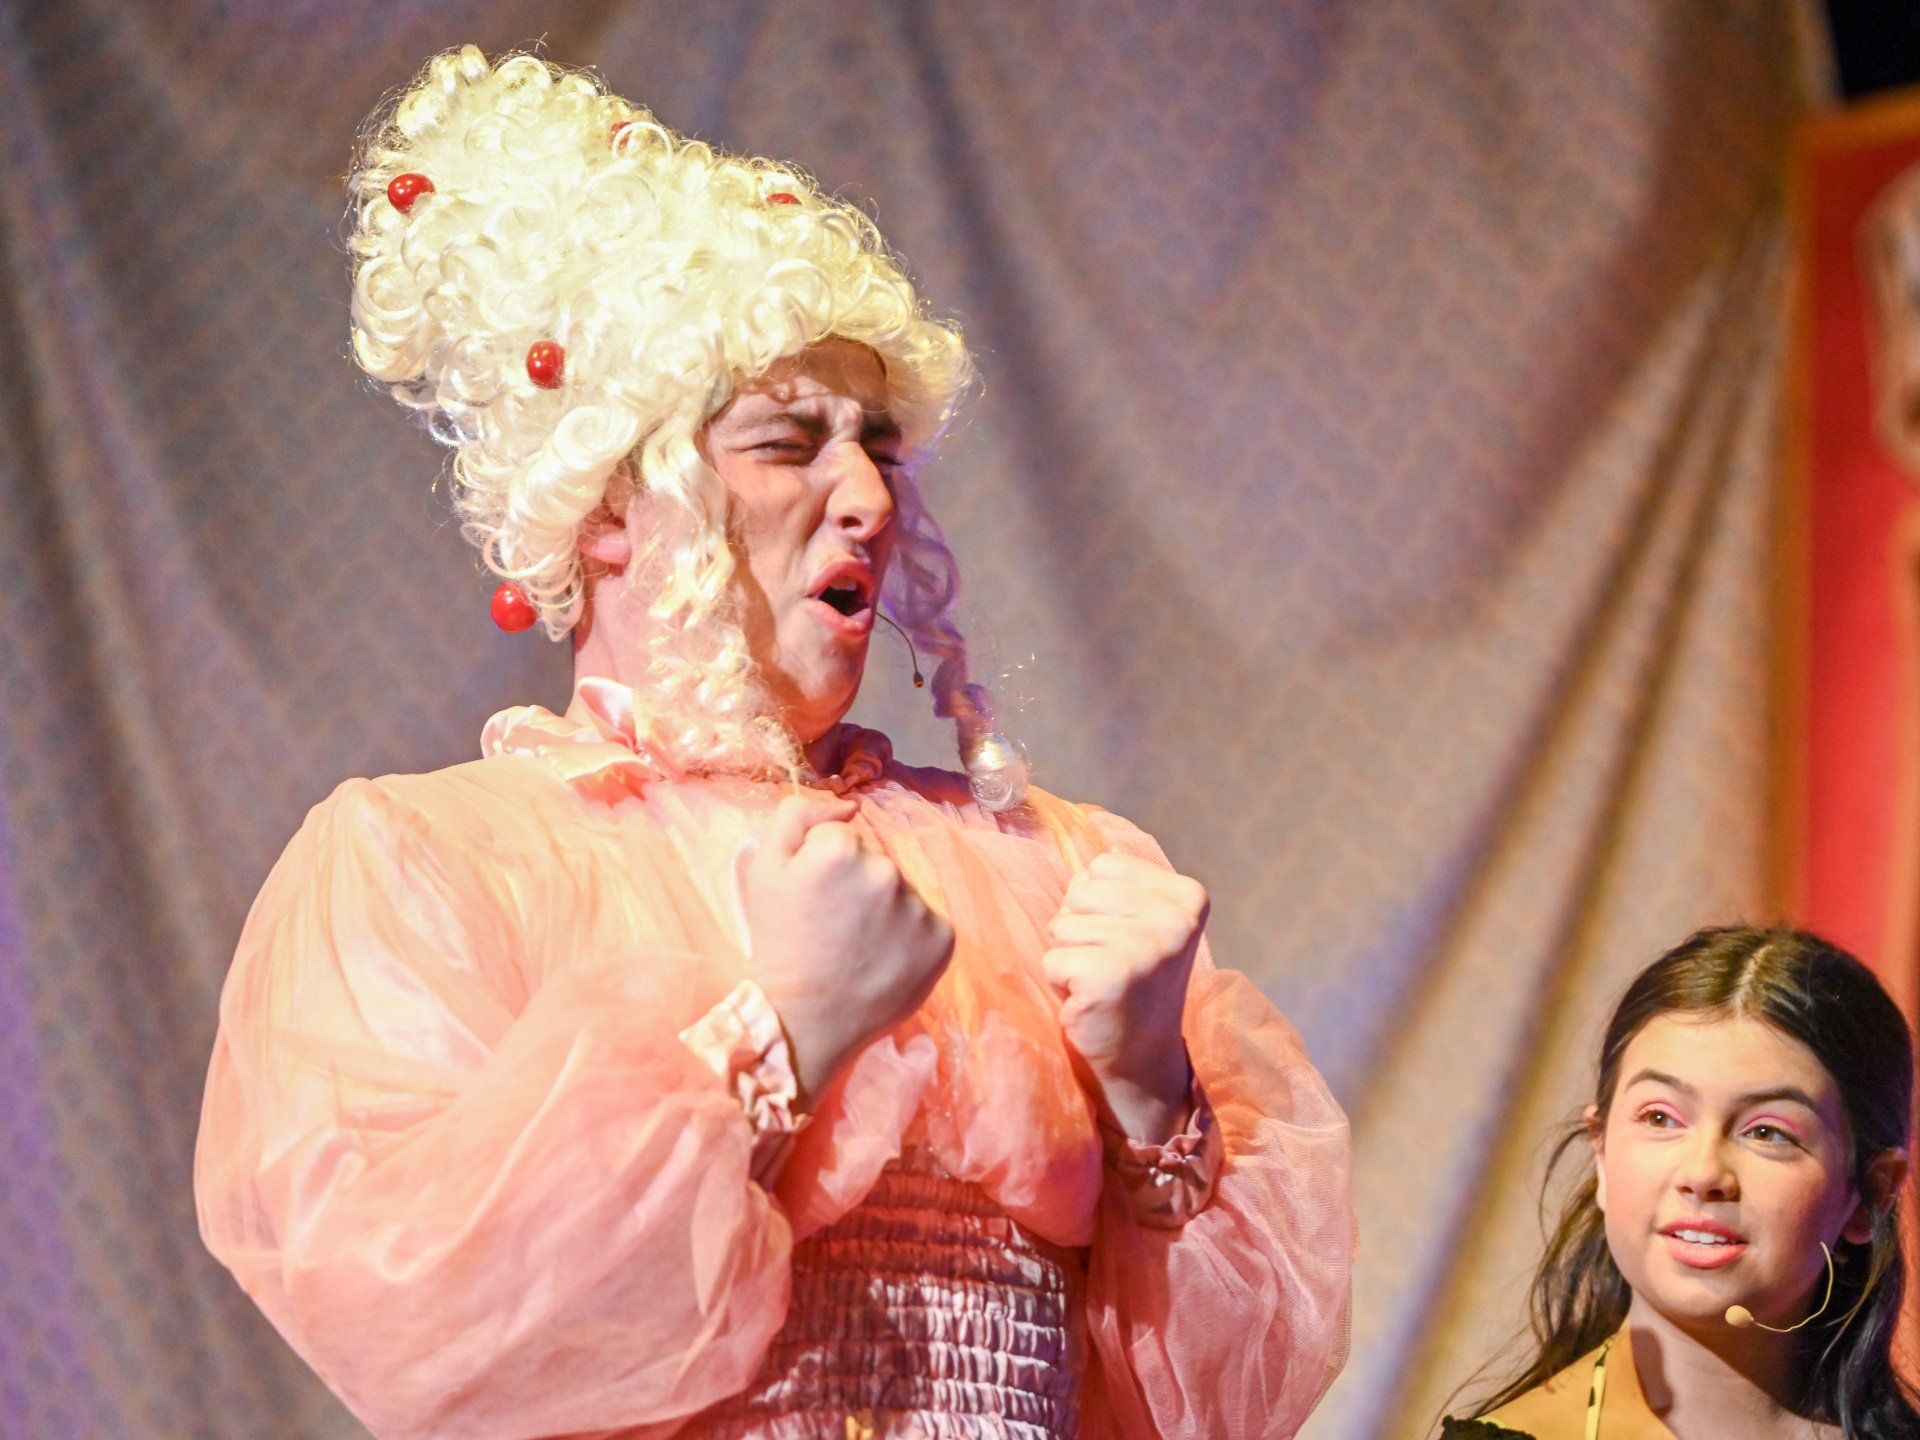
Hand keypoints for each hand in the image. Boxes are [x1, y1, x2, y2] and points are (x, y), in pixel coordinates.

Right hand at [741, 793, 953, 1103]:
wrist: (804, 1022)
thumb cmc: (778, 944)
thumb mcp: (764, 870)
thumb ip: (796, 816)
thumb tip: (847, 806)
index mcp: (841, 849)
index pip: (841, 837)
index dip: (822, 867)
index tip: (813, 901)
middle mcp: (887, 871)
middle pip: (875, 860)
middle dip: (857, 884)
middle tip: (834, 928)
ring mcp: (919, 906)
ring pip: (901, 891)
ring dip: (884, 910)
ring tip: (858, 947)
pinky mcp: (942, 939)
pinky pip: (925, 922)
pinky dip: (909, 937)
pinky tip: (883, 960)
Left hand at [1042, 851, 1204, 1139]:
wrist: (1141, 1061)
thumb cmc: (1130, 983)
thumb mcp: (1141, 921)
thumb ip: (1118, 884)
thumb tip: (1080, 835)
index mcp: (1188, 895)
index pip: (1102, 866)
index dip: (1098, 906)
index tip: (1124, 943)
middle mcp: (1175, 918)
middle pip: (1078, 891)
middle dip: (1080, 930)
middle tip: (1109, 967)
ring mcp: (1147, 947)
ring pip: (1061, 924)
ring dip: (1070, 958)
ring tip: (1100, 984)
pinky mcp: (1112, 976)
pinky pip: (1052, 960)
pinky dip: (1060, 984)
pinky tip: (1091, 1003)